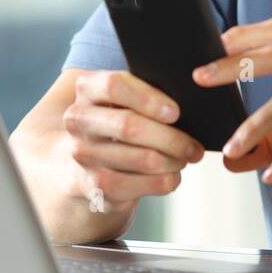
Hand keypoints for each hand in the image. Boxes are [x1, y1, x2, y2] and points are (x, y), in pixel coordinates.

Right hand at [63, 70, 205, 209]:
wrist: (89, 161)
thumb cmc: (119, 122)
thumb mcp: (127, 99)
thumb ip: (148, 93)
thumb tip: (189, 103)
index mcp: (87, 88)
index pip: (115, 86)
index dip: (149, 99)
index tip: (176, 113)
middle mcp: (78, 120)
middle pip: (129, 126)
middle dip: (170, 138)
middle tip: (193, 146)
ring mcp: (82, 154)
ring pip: (140, 159)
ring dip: (172, 161)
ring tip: (185, 159)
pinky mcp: (93, 184)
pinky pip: (138, 185)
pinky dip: (163, 181)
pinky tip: (171, 176)